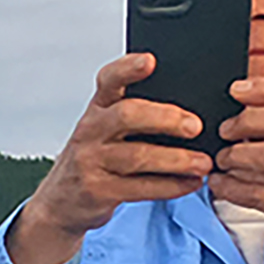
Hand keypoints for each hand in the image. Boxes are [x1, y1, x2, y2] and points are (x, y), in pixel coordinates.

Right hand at [6, 53, 213, 263]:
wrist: (60, 203)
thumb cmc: (95, 159)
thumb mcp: (104, 131)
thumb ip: (135, 116)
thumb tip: (190, 111)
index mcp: (98, 109)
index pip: (109, 81)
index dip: (128, 68)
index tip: (150, 61)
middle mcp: (90, 131)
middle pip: (127, 115)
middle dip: (165, 119)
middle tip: (195, 127)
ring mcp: (91, 161)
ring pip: (138, 156)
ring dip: (176, 160)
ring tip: (203, 163)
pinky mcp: (98, 191)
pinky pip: (140, 187)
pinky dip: (169, 186)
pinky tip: (189, 183)